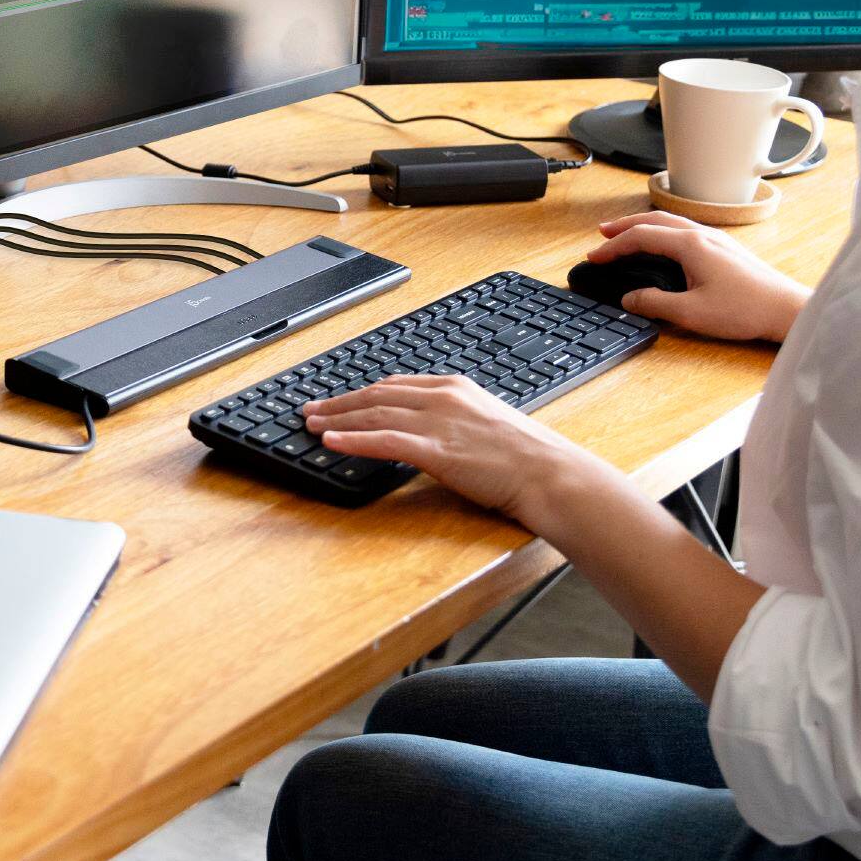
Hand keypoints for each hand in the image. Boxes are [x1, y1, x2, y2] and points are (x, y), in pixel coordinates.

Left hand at [302, 373, 605, 526]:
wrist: (551, 475)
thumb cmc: (527, 460)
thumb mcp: (486, 426)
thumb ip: (456, 423)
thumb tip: (433, 435)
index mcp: (454, 388)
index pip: (395, 385)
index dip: (362, 393)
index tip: (340, 399)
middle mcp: (442, 397)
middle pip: (376, 395)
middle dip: (339, 402)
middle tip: (310, 408)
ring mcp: (438, 421)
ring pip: (373, 413)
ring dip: (336, 418)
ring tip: (309, 424)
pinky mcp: (436, 449)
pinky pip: (383, 439)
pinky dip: (352, 438)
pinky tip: (330, 441)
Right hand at [588, 212, 808, 341]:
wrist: (786, 311)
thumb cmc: (745, 310)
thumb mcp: (690, 313)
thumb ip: (654, 303)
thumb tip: (630, 298)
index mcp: (690, 245)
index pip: (641, 237)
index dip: (613, 247)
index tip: (594, 257)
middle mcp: (703, 236)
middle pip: (655, 220)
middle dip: (625, 226)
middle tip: (603, 234)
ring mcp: (718, 240)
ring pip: (672, 223)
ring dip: (646, 227)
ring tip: (628, 236)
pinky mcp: (727, 250)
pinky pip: (687, 231)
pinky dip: (664, 233)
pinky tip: (665, 246)